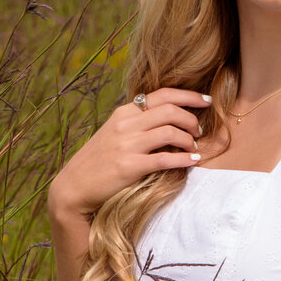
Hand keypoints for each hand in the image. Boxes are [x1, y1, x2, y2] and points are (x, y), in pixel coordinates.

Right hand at [48, 87, 209, 218]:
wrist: (74, 186)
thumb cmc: (99, 161)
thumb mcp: (115, 133)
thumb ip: (137, 123)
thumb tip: (168, 118)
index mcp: (124, 112)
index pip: (163, 94)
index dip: (189, 96)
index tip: (206, 101)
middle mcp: (125, 124)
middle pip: (171, 110)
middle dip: (192, 119)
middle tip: (200, 131)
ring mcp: (126, 145)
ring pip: (171, 132)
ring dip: (189, 140)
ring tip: (194, 148)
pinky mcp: (128, 167)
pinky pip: (165, 159)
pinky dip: (184, 159)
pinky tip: (192, 162)